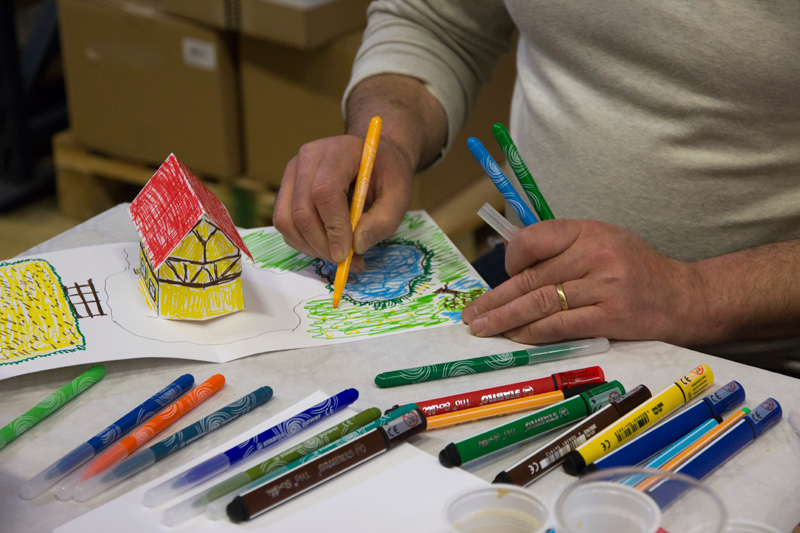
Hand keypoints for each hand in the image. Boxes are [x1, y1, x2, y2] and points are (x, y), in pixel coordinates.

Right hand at [273, 134, 414, 270]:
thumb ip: (383, 221)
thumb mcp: (400, 195)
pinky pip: (285, 223)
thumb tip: (357, 246)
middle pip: (302, 210)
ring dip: (311, 247)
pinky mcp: (287, 188)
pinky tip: (327, 246)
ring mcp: (293, 172)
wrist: (374, 158)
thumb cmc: (388, 175)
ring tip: (340, 257)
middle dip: (322, 245)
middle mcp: (309, 157)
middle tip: (346, 263)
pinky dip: (303, 243)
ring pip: (287, 220)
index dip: (333, 227)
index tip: (347, 254)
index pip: (324, 191)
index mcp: (340, 151)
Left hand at [461, 219, 704, 345]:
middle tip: (472, 314)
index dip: (511, 260)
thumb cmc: (636, 270)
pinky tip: (517, 338)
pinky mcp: (612, 316)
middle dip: (496, 299)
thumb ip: (564, 248)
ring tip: (483, 328)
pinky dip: (535, 333)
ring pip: (542, 303)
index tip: (502, 277)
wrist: (686, 297)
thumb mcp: (603, 242)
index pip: (533, 239)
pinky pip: (561, 325)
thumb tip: (514, 269)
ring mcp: (605, 285)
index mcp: (588, 230)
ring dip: (507, 319)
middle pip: (532, 278)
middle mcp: (595, 253)